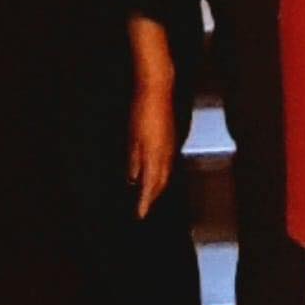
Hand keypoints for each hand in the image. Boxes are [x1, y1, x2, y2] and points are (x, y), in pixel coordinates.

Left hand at [129, 82, 175, 217]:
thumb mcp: (133, 138)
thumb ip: (134, 160)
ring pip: (166, 174)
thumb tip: (133, 179)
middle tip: (144, 209)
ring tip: (150, 196)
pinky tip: (156, 174)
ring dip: (158, 187)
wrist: (159, 90)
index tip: (140, 215)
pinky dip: (162, 174)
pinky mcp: (172, 140)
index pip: (150, 186)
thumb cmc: (142, 112)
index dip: (145, 202)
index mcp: (155, 156)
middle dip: (153, 198)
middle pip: (160, 183)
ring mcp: (171, 147)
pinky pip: (168, 164)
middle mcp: (166, 155)